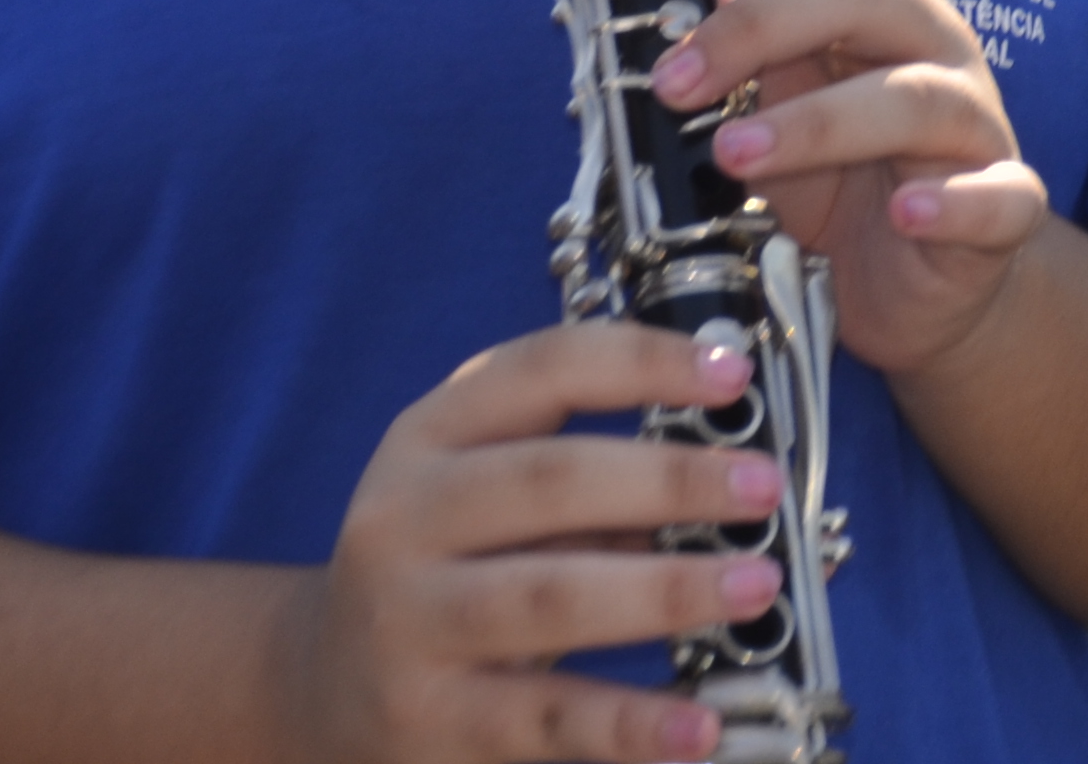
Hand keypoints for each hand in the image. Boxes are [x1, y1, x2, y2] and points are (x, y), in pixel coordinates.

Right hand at [271, 323, 789, 763]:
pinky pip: (545, 718)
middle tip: (763, 487)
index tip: (734, 376)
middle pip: (548, 480)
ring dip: (664, 589)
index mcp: (429, 436)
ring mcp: (410, 624)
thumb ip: (585, 468)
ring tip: (755, 583)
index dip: (643, 362)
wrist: (324, 687)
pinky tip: (699, 725)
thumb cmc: (447, 567)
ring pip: (548, 596)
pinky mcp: (431, 721)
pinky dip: (628, 723)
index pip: (541, 370)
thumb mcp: (484, 490)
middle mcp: (405, 520)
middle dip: (669, 478)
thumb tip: (730, 466)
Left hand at [638, 0, 1054, 373]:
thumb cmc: (840, 179)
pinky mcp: (1006, 202)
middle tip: (672, 85)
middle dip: (753, 27)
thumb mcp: (767, 102)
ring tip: (735, 156)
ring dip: (818, 121)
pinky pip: (997, 196)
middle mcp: (929, 38)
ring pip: (914, 95)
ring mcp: (974, 119)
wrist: (918, 284)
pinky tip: (906, 214)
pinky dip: (953, 203)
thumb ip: (720, 48)